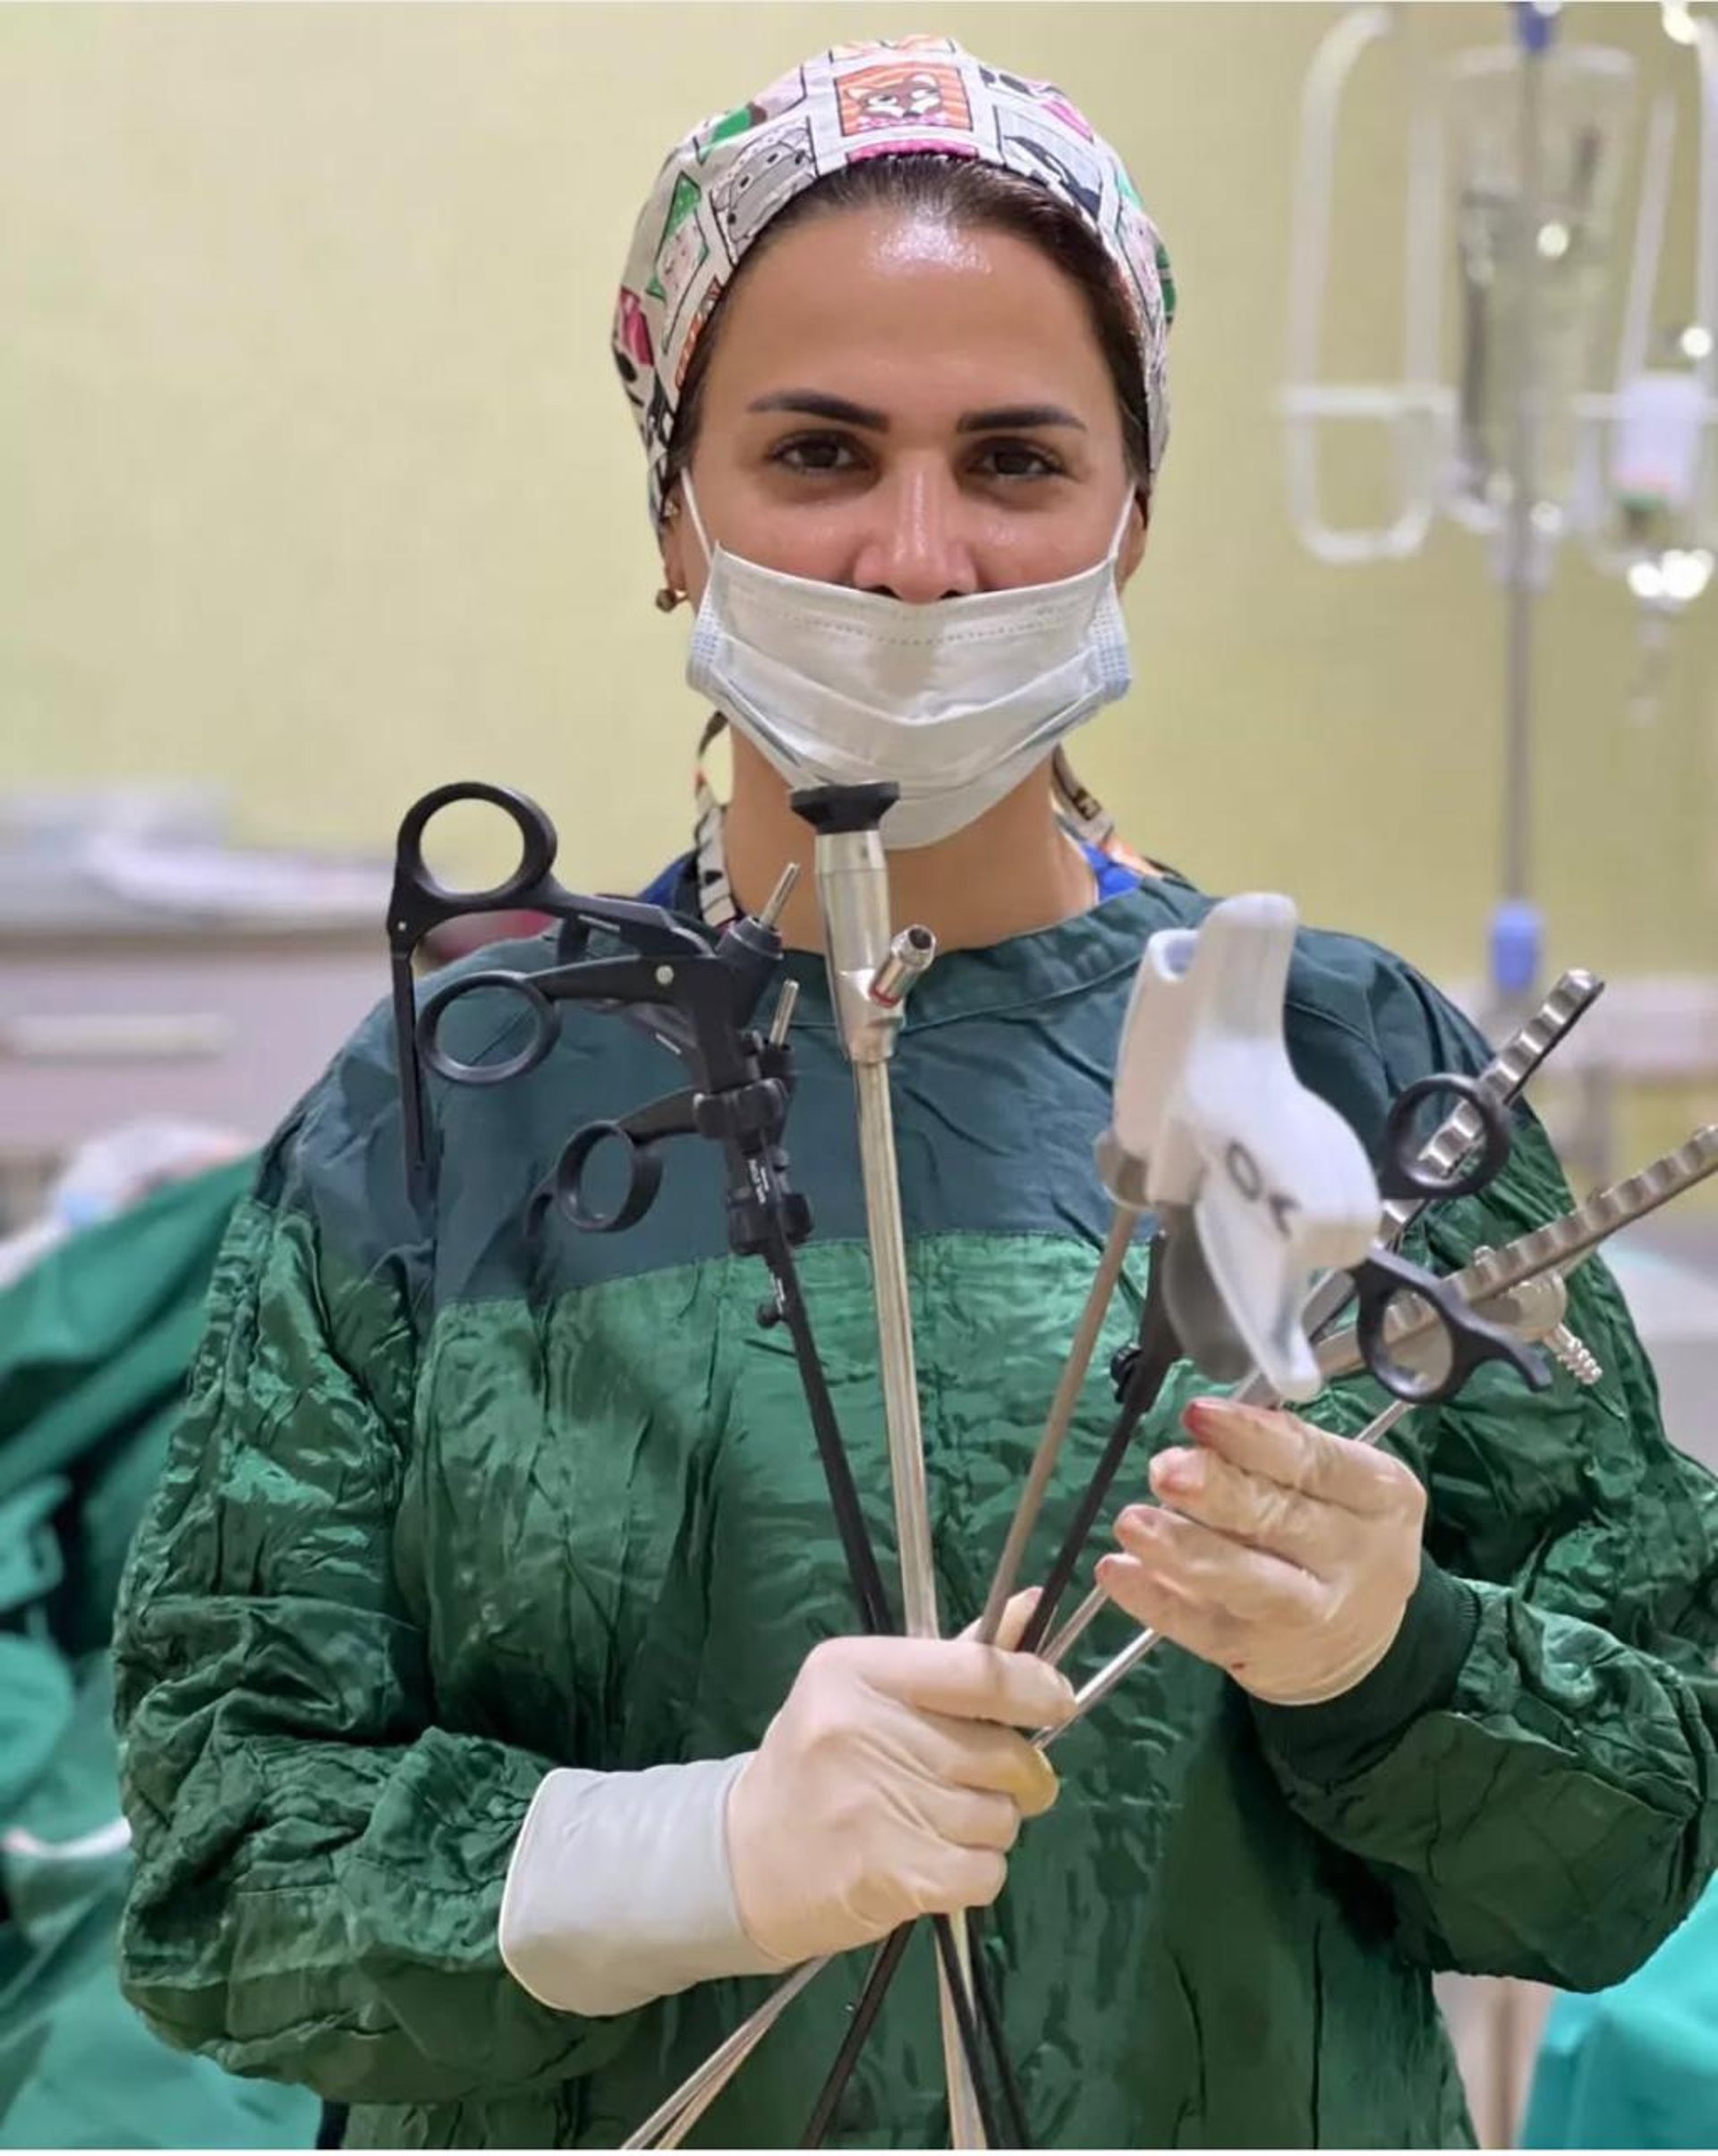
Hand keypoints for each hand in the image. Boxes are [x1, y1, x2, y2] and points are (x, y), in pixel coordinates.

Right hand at [724, 1592, 1074, 1964]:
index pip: (978, 1671)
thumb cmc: (822, 1762)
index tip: (1056, 1702)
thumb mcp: (870, 1692)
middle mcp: (863, 1730)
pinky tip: (939, 1862)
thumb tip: (1032, 1605)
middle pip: (1002, 1754)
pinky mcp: (888, 1875)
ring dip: (991, 1825)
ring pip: (999, 1817)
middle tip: (991, 1782)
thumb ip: (956, 1660)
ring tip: (943, 1822)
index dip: (1035, 1687)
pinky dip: (977, 1872)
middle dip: (1019, 1774)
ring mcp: (874, 1806)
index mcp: (858, 1670)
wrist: (745, 1856)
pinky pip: (985, 1872)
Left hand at [1096, 1396, 1425, 1706]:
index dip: (1253, 1438)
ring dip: (1183, 1550)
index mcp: (1380, 1496)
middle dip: (1218, 1493)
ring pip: (1247, 1583)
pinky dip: (1156, 1601)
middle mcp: (1354, 1558)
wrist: (1364, 1638)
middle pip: (1283, 1521)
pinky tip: (1118, 1570)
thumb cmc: (1335, 1530)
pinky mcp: (1261, 1657)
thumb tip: (1202, 1427)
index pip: (1316, 1463)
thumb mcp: (1336, 1482)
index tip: (1198, 1414)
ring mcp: (1310, 1616)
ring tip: (1132, 1522)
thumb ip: (1277, 1453)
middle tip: (1164, 1470)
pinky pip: (1202, 1629)